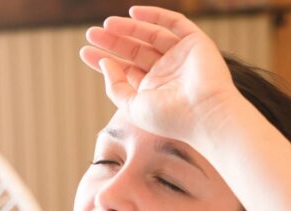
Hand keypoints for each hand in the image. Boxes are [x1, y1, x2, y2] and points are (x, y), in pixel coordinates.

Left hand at [80, 6, 239, 143]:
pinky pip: (174, 23)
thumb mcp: (133, 107)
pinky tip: (133, 13)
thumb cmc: (169, 117)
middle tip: (90, 34)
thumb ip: (116, 86)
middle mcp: (167, 72)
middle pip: (135, 51)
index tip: (85, 51)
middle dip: (113, 42)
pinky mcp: (195, 43)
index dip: (105, 60)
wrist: (204, 114)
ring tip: (106, 25)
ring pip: (151, 36)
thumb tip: (105, 62)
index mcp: (153, 90)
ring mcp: (181, 56)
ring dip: (128, 28)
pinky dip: (155, 15)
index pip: (126, 70)